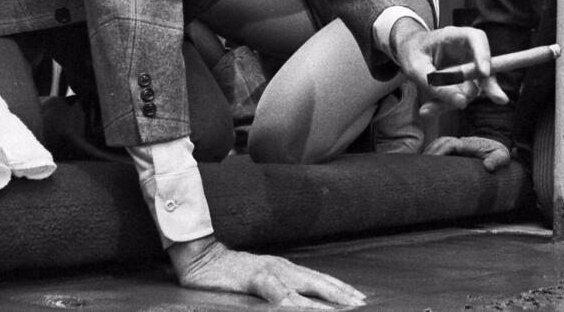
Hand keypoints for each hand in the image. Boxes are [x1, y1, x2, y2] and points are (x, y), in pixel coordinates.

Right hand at [169, 236, 364, 307]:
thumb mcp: (258, 281)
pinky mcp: (254, 277)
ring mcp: (269, 270)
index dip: (340, 288)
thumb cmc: (227, 274)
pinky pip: (277, 291)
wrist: (200, 256)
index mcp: (285, 268)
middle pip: (319, 281)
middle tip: (363, 303)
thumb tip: (295, 303)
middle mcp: (282, 267)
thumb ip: (277, 290)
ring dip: (325, 297)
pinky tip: (300, 308)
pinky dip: (291, 300)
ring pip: (304, 286)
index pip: (318, 279)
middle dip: (342, 293)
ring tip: (343, 307)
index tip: (360, 298)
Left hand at [391, 20, 508, 109]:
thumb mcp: (416, 68)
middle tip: (496, 100)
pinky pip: (460, 96)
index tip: (485, 72)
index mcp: (454, 36)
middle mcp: (466, 51)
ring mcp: (467, 67)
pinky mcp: (462, 82)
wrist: (407, 52)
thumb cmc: (412, 52)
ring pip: (472, 87)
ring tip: (427, 110)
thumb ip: (436, 84)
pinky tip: (428, 110)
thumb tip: (462, 102)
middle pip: (484, 68)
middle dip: (488, 86)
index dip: (484, 54)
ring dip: (453, 101)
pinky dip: (446, 104)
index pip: (476, 38)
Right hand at [423, 136, 510, 170]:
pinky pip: (439, 147)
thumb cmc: (499, 153)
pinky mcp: (454, 149)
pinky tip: (425, 163)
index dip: (440, 151)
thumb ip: (497, 160)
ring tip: (421, 165)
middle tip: (422, 165)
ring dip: (429, 152)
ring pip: (438, 144)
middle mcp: (459, 142)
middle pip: (440, 142)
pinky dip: (432, 152)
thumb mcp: (502, 156)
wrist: (498, 148)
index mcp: (468, 143)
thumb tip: (488, 167)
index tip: (433, 160)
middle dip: (431, 152)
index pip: (450, 144)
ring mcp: (456, 144)